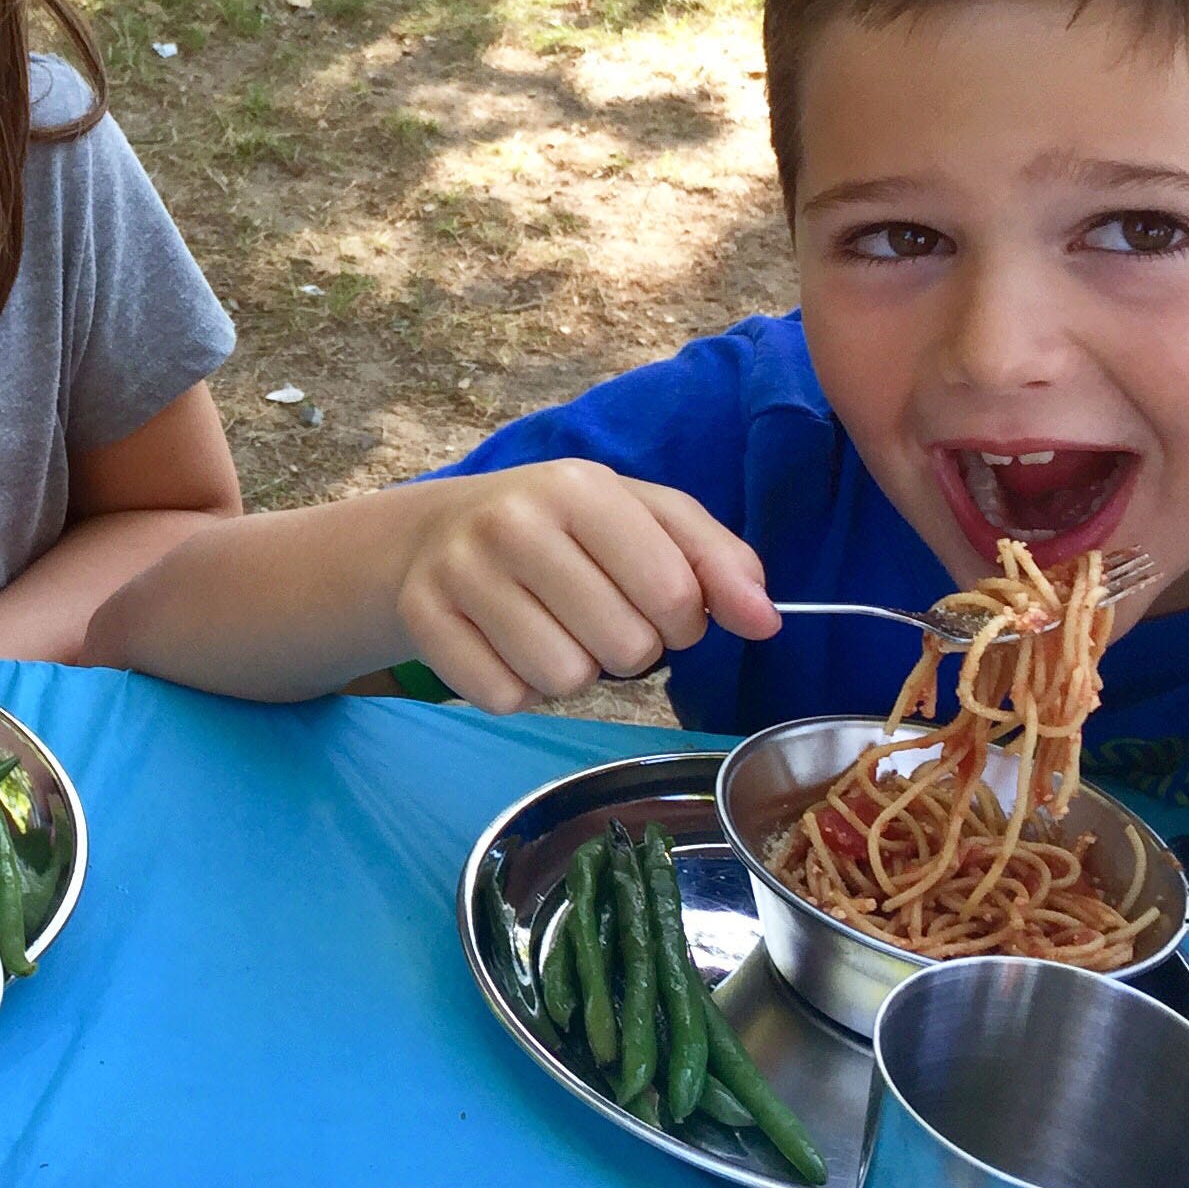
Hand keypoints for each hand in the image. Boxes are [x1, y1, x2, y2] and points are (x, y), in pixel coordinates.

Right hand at [396, 461, 775, 713]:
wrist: (435, 532)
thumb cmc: (561, 528)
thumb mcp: (642, 518)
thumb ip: (716, 560)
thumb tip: (766, 621)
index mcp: (580, 488)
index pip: (675, 593)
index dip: (684, 619)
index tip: (660, 605)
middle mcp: (513, 522)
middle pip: (626, 648)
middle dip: (628, 647)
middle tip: (597, 617)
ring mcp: (460, 572)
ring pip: (564, 681)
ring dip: (573, 672)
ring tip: (551, 631)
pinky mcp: (422, 621)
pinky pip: (506, 700)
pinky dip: (518, 689)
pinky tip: (506, 647)